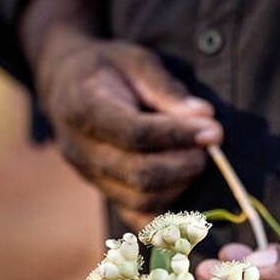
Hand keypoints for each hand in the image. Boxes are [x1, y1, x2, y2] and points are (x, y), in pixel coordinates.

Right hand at [34, 29, 222, 228]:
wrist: (66, 86)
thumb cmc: (108, 69)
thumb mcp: (136, 61)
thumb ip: (167, 89)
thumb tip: (204, 117)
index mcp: (83, 108)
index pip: (135, 133)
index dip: (178, 136)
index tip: (213, 131)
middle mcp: (80, 150)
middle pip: (138, 174)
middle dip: (183, 164)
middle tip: (210, 146)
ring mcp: (90, 177)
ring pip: (141, 200)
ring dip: (181, 186)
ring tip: (198, 160)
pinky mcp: (104, 193)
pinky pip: (137, 218)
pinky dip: (168, 216)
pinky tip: (188, 191)